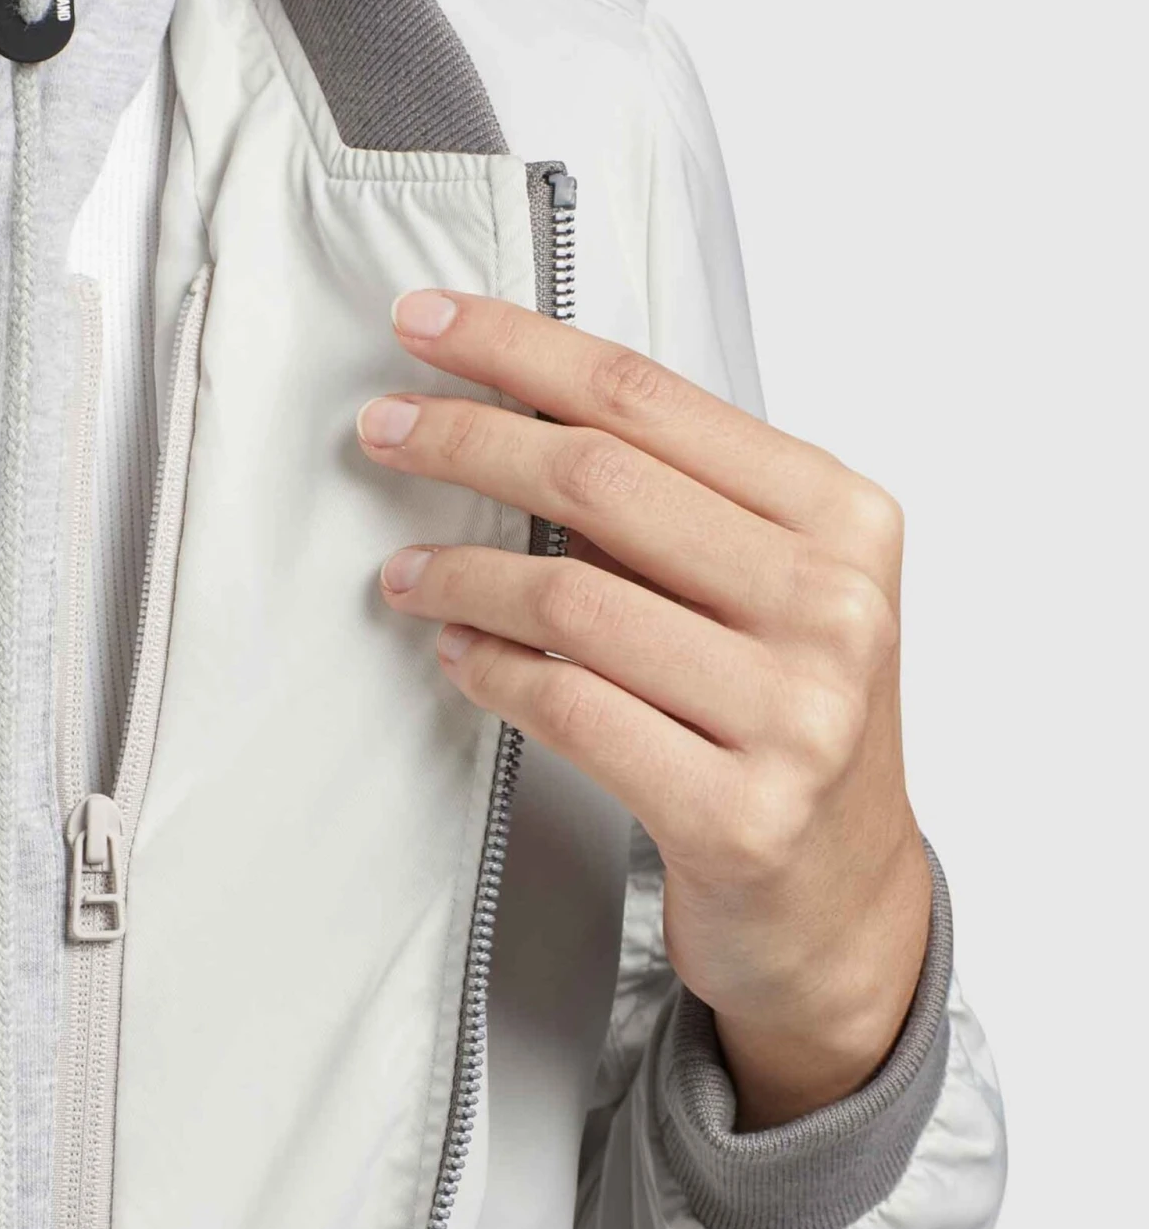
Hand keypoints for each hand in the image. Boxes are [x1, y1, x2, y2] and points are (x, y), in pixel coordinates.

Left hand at [357, 289, 932, 1129]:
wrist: (842, 902)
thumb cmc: (789, 727)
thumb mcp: (776, 591)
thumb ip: (682, 509)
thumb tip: (512, 415)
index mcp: (844, 519)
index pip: (650, 398)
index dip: (520, 350)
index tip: (426, 326)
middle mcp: (832, 607)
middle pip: (601, 480)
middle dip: (466, 439)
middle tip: (384, 433)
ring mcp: (794, 716)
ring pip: (570, 600)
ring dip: (460, 574)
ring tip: (406, 571)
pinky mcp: (736, 813)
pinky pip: (570, 710)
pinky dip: (491, 672)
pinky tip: (457, 653)